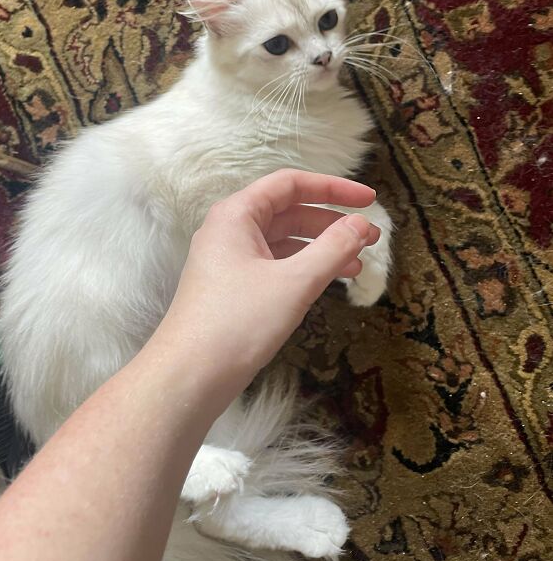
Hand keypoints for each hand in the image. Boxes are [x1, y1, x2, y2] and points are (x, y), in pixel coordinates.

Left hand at [153, 169, 379, 406]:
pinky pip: (274, 265)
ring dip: (321, 249)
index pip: (290, 184)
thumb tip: (362, 224)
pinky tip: (329, 283)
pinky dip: (303, 269)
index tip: (369, 200)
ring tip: (358, 265)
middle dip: (332, 223)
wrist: (189, 376)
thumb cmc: (238, 323)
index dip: (333, 188)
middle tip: (371, 238)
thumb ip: (333, 249)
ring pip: (283, 242)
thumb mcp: (294, 283)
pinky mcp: (232, 287)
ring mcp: (228, 259)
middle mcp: (229, 230)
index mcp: (236, 214)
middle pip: (288, 212)